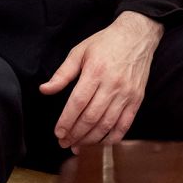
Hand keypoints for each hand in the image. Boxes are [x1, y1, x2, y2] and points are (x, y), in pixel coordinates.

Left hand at [40, 11, 164, 152]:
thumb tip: (44, 90)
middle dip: (75, 134)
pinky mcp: (137, 98)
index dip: (66, 121)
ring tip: (78, 146)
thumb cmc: (106, 43)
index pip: (77, 103)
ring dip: (91, 139)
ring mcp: (127, 93)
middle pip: (91, 117)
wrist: (138, 36)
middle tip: (64, 143)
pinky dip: (113, 137)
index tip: (58, 133)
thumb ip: (62, 73)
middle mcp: (112, 84)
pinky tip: (101, 142)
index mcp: (96, 72)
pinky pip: (125, 124)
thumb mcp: (80, 52)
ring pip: (107, 124)